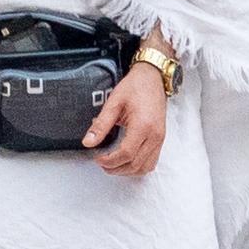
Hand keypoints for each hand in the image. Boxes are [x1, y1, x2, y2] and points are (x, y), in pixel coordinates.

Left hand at [81, 50, 172, 177]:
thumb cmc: (135, 87)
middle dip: (116, 168)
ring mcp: (159, 138)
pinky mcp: (160, 138)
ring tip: (113, 165)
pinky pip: (152, 161)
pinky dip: (139, 166)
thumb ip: (101, 125)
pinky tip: (127, 161)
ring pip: (145, 167)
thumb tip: (88, 142)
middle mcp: (154, 135)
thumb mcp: (113, 103)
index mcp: (143, 125)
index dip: (110, 160)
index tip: (98, 158)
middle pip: (135, 164)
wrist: (153, 78)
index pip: (126, 153)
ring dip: (128, 170)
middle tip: (102, 164)